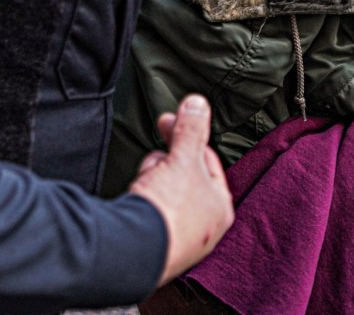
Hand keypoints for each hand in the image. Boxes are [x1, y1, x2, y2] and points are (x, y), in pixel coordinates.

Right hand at [128, 94, 233, 284]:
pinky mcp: (153, 244)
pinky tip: (135, 200)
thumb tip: (198, 102)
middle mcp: (203, 227)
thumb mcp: (183, 159)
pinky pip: (148, 209)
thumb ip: (191, 129)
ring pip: (163, 191)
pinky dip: (141, 200)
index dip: (187, 138)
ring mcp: (177, 238)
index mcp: (219, 207)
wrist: (134, 250)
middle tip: (155, 159)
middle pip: (183, 175)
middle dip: (165, 162)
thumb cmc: (169, 208)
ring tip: (145, 187)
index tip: (169, 121)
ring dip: (151, 180)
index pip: (207, 160)